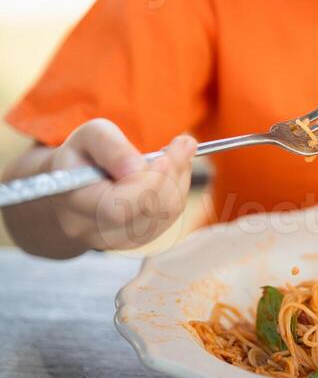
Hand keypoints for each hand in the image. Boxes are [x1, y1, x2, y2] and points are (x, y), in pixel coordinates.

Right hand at [49, 118, 196, 252]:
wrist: (74, 182)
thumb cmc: (83, 155)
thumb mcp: (90, 136)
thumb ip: (111, 146)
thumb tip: (138, 167)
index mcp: (76, 205)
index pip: (118, 209)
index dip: (148, 184)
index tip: (165, 155)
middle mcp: (94, 231)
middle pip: (146, 213)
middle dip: (172, 175)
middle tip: (184, 143)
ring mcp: (116, 241)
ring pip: (163, 215)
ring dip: (180, 180)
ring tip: (179, 151)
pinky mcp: (136, 240)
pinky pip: (168, 218)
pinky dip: (178, 190)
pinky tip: (174, 169)